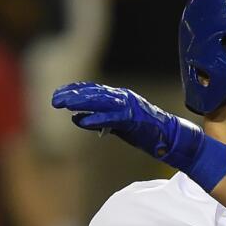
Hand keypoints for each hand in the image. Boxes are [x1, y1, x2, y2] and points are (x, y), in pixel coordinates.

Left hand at [51, 82, 205, 170]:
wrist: (170, 136)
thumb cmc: (145, 132)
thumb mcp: (118, 124)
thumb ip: (100, 120)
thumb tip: (78, 119)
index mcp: (120, 96)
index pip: (93, 89)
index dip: (75, 90)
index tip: (59, 93)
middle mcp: (123, 97)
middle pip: (93, 93)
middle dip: (73, 95)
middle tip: (55, 99)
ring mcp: (129, 107)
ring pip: (100, 101)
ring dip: (80, 103)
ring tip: (63, 105)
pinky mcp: (133, 119)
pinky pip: (111, 118)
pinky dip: (96, 119)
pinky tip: (81, 120)